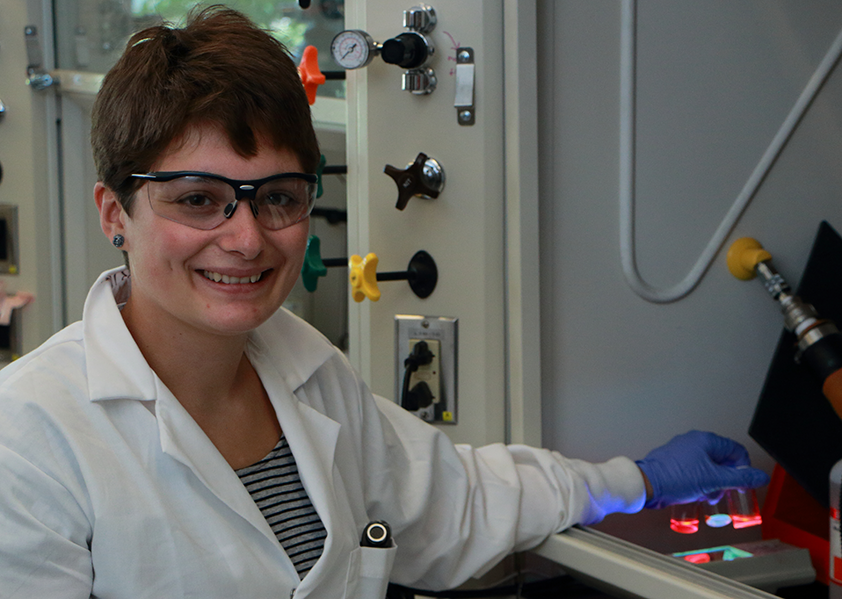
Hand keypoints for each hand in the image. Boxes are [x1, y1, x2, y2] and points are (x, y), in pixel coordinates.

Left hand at [635, 430, 768, 509]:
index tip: (740, 484)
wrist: (647, 484)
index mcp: (705, 440)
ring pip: (709, 468)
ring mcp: (684, 451)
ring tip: (706, 494)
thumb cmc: (675, 478)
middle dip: (725, 479)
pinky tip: (695, 493)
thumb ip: (740, 479)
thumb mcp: (714, 480)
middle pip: (723, 460)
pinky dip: (700, 483)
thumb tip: (760, 477)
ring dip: (712, 484)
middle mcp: (694, 442)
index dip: (742, 468)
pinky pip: (696, 472)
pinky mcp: (676, 463)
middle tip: (721, 491)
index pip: (736, 450)